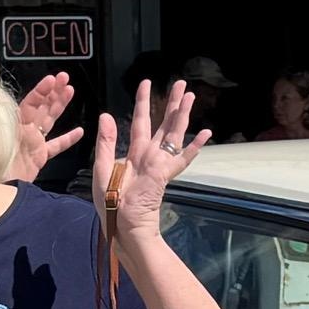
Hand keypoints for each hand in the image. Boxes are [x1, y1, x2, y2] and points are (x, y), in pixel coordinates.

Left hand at [11, 72, 82, 176]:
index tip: (52, 79)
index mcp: (14, 126)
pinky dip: (67, 139)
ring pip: (49, 121)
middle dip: (54, 91)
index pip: (30, 104)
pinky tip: (80, 131)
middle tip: (65, 77)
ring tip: (71, 90)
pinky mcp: (39, 158)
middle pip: (41, 107)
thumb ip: (3, 130)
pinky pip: (55, 146)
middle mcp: (24, 131)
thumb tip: (1, 110)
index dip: (41, 91)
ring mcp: (33, 144)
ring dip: (60, 105)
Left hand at [95, 79, 204, 231]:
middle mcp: (150, 154)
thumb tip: (106, 114)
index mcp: (134, 153)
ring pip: (175, 133)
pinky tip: (206, 133)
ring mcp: (160, 163)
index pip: (140, 121)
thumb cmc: (110, 202)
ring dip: (183, 114)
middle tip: (181, 83)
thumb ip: (106, 141)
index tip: (146, 83)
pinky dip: (194, 146)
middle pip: (164, 123)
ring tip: (191, 96)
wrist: (122, 224)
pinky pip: (182, 158)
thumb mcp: (102, 167)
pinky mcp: (165, 174)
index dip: (142, 102)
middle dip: (171, 103)